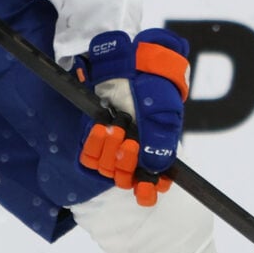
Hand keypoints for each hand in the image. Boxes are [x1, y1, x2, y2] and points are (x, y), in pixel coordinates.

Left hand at [76, 27, 189, 203]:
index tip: (144, 190)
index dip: (146, 191)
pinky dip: (94, 144)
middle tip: (131, 142)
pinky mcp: (94, 134)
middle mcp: (132, 151)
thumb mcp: (165, 113)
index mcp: (153, 151)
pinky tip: (101, 129)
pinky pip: (88, 155)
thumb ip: (161, 142)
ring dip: (110, 151)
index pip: (150, 185)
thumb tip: (155, 169)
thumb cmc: (153, 86)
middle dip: (126, 163)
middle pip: (125, 177)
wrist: (132, 61)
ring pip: (107, 168)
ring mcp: (112, 143)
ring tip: (117, 129)